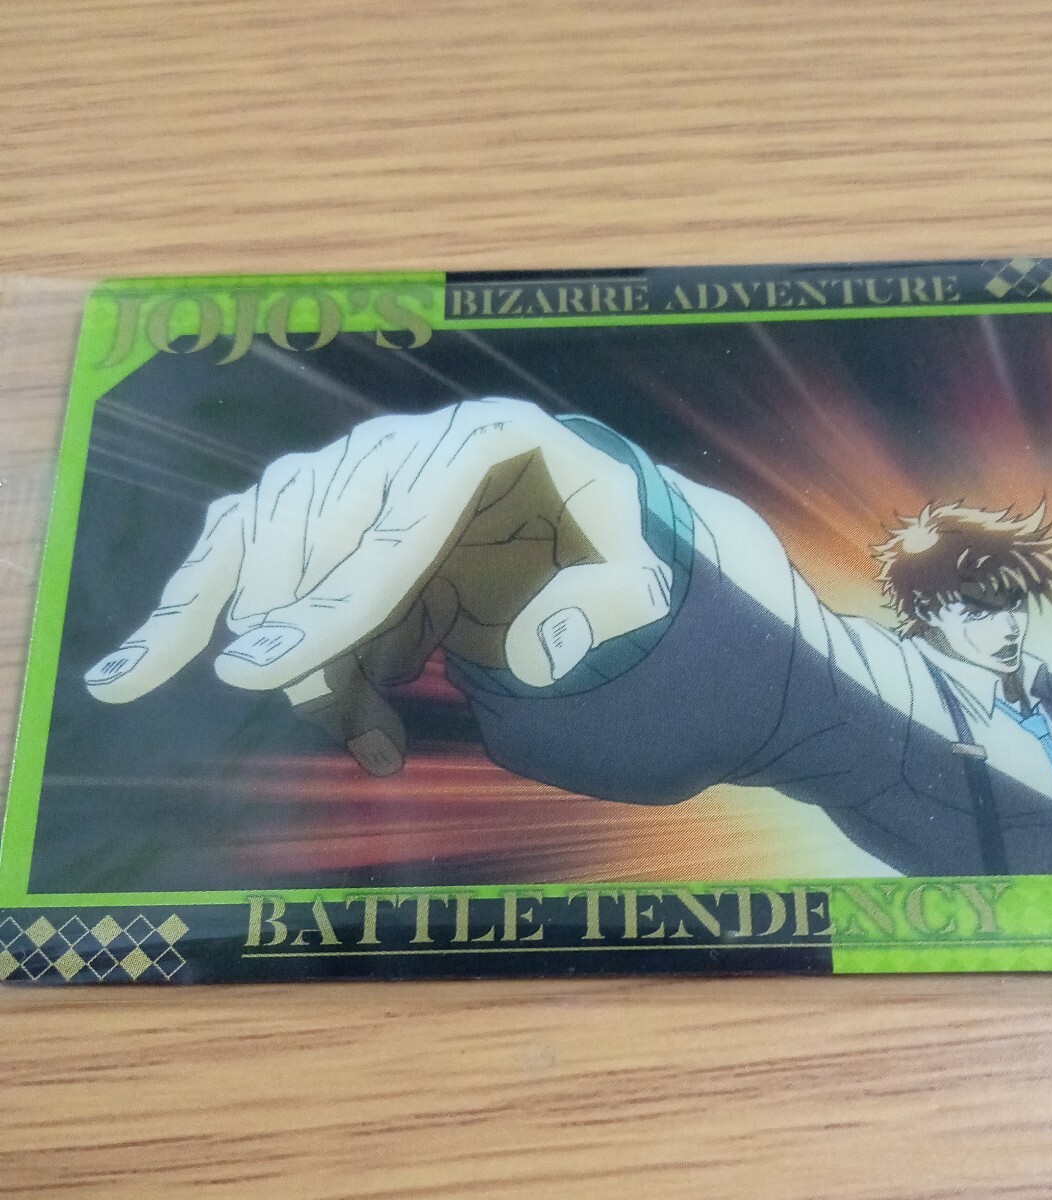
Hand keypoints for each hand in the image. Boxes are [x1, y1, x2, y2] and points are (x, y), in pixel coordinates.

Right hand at [84, 399, 671, 763]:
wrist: (586, 531)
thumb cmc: (614, 552)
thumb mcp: (643, 577)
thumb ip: (614, 608)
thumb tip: (541, 643)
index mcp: (490, 442)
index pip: (395, 527)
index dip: (328, 604)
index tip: (259, 670)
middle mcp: (409, 444)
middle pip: (318, 539)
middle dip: (309, 644)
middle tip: (346, 728)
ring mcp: (360, 471)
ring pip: (267, 544)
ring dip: (256, 639)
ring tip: (272, 713)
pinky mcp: (333, 513)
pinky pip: (244, 548)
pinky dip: (189, 608)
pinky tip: (132, 670)